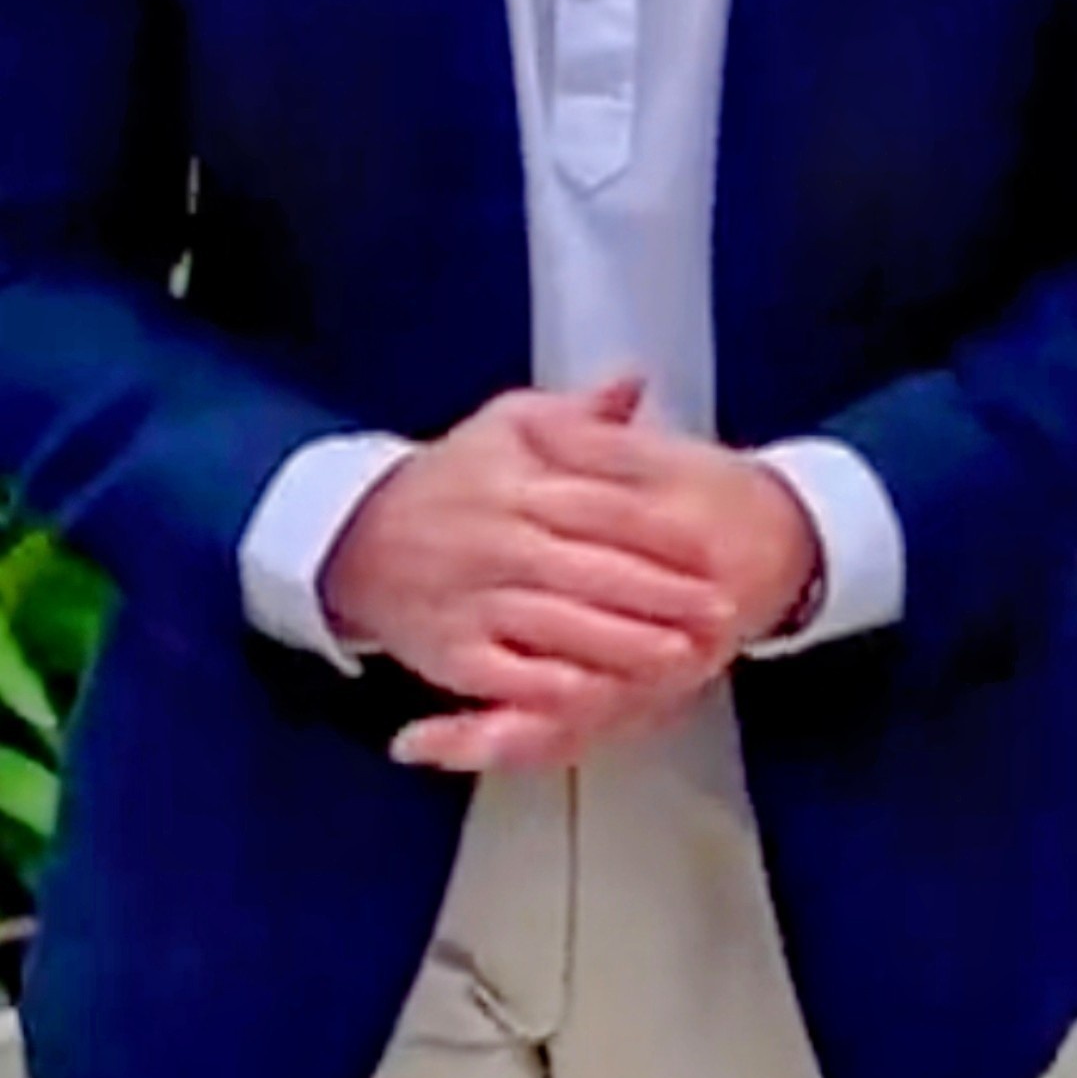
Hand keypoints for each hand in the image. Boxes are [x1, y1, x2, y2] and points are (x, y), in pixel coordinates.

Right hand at [320, 379, 736, 765]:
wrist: (353, 537)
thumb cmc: (447, 481)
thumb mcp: (502, 427)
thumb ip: (575, 413)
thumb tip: (636, 382)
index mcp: (515, 482)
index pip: (601, 505)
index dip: (660, 530)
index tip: (713, 545)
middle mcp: (495, 541)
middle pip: (590, 569)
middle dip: (661, 594)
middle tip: (722, 612)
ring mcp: (471, 600)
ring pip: (558, 625)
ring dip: (623, 644)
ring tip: (683, 657)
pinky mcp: (450, 652)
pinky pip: (506, 675)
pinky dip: (550, 687)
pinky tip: (599, 694)